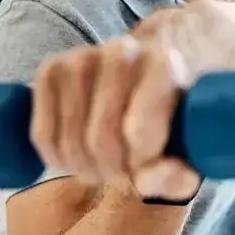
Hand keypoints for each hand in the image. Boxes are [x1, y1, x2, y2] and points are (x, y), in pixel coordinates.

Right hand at [29, 25, 201, 201]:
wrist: (150, 74)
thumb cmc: (174, 114)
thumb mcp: (191, 147)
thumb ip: (179, 173)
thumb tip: (145, 182)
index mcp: (165, 64)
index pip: (137, 131)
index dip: (140, 165)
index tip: (148, 167)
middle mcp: (123, 52)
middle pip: (100, 140)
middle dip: (112, 171)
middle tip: (125, 174)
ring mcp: (81, 58)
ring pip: (70, 141)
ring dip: (86, 169)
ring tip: (105, 167)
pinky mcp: (51, 70)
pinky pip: (42, 134)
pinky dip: (57, 160)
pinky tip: (77, 159)